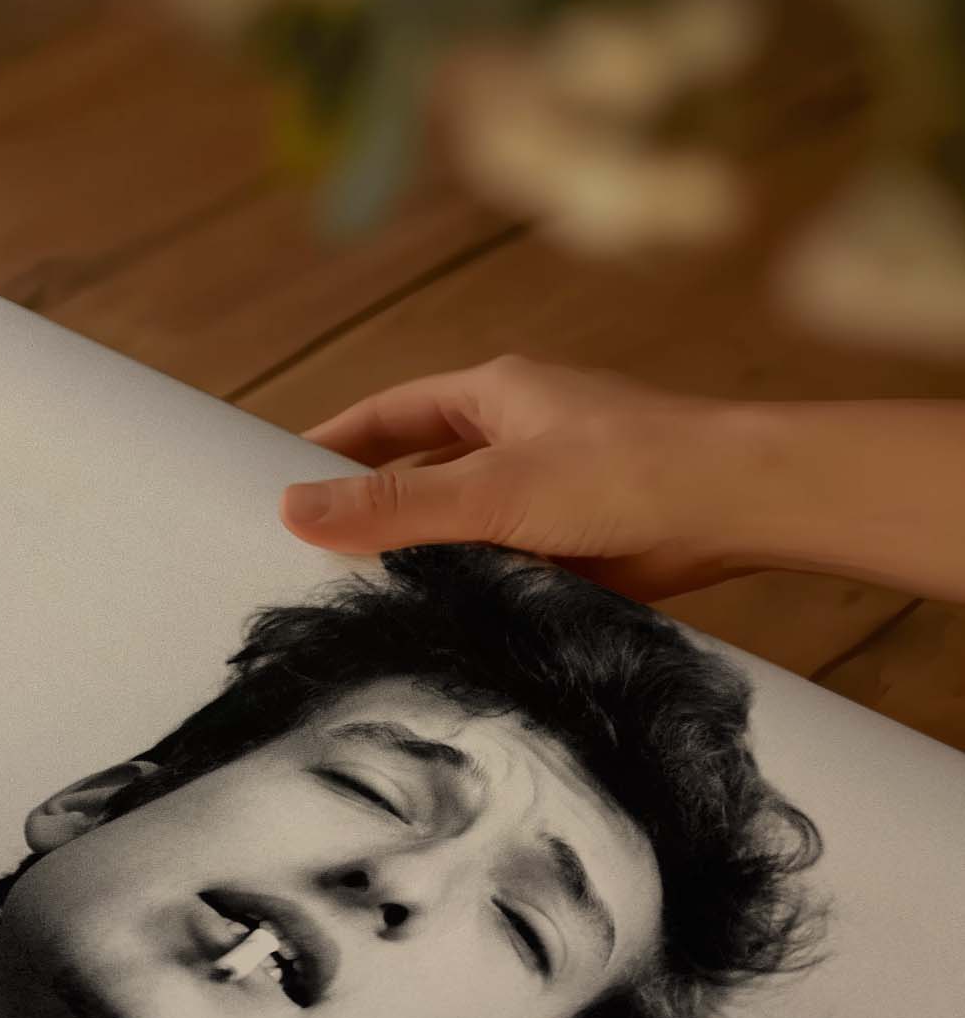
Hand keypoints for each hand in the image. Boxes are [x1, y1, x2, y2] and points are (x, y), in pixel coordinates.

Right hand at [280, 356, 759, 597]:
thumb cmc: (628, 471)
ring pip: (456, 524)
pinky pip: (496, 565)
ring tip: (356, 601)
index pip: (387, 416)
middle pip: (417, 470)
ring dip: (418, 557)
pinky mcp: (571, 542)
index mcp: (495, 395)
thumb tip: (291, 509)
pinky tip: (434, 623)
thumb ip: (392, 505)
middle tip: (305, 556)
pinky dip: (465, 588)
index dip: (331, 446)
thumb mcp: (490, 489)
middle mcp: (517, 436)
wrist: (739, 508)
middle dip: (367, 510)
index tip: (277, 483)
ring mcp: (545, 490)